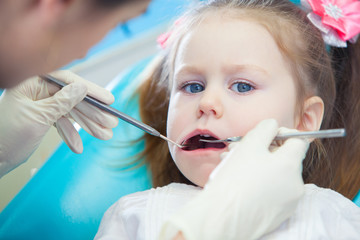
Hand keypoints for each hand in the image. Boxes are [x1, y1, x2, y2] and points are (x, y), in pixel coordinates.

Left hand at [0, 70, 117, 176]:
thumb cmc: (6, 137)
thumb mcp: (38, 118)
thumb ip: (62, 102)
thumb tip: (82, 88)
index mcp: (31, 83)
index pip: (67, 80)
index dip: (90, 90)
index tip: (108, 100)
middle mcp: (37, 91)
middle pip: (72, 98)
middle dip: (93, 113)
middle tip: (111, 123)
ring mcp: (40, 104)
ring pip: (70, 112)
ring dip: (87, 125)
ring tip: (105, 135)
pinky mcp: (42, 117)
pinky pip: (62, 123)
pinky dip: (71, 134)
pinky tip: (78, 146)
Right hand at [159, 119, 308, 239]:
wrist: (222, 218)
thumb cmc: (234, 180)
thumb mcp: (249, 145)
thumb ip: (266, 128)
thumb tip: (273, 126)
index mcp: (290, 165)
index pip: (298, 140)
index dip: (281, 133)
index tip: (265, 135)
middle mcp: (295, 184)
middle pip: (285, 157)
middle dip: (263, 149)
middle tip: (240, 148)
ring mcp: (288, 202)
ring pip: (276, 174)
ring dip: (258, 165)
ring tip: (233, 164)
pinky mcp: (278, 214)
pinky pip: (273, 191)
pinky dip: (259, 182)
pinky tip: (240, 181)